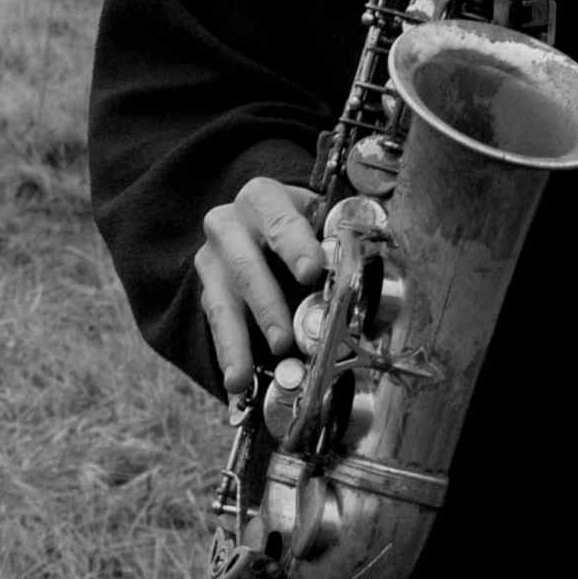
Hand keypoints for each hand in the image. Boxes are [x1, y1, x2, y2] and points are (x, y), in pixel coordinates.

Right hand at [196, 177, 323, 396]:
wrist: (257, 222)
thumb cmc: (298, 223)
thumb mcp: (315, 214)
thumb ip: (335, 234)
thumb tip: (370, 260)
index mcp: (263, 198)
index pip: (279, 218)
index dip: (296, 244)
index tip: (311, 270)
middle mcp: (229, 224)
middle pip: (245, 263)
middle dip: (266, 304)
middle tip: (284, 338)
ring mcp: (213, 259)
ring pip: (222, 299)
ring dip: (237, 339)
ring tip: (245, 372)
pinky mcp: (207, 289)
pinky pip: (215, 323)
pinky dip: (226, 354)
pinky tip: (234, 380)